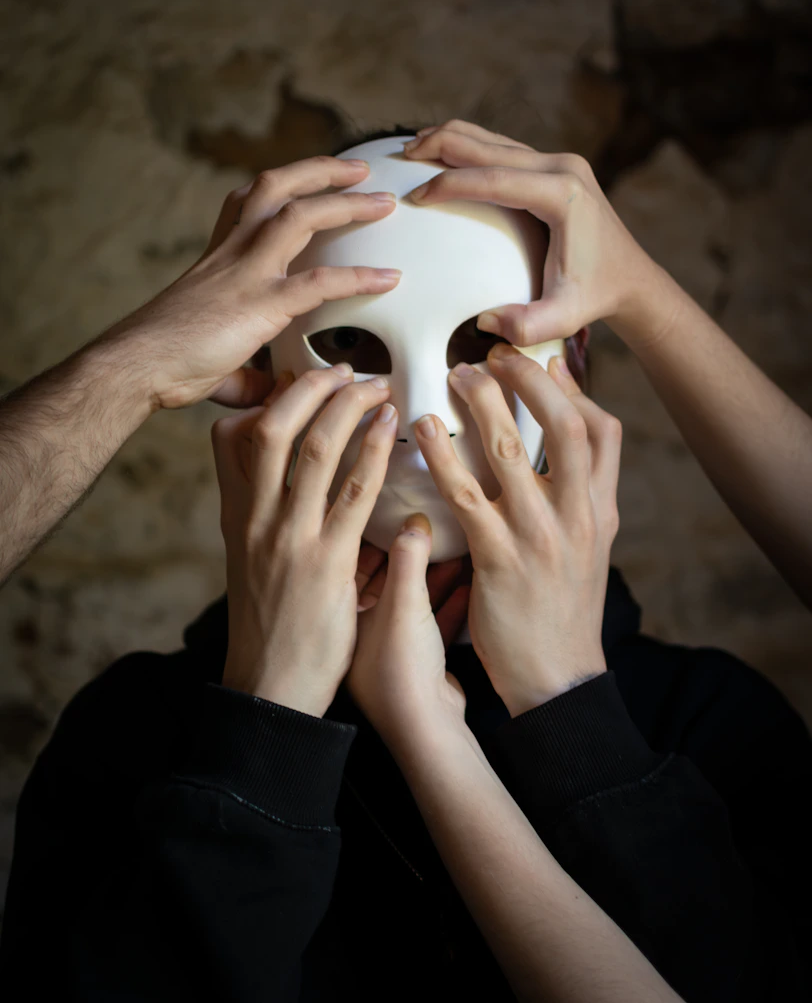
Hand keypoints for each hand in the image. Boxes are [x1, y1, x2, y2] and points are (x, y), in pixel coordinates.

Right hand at [98, 157, 399, 410]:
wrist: (137, 367)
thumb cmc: (165, 365)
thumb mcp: (215, 357)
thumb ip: (250, 373)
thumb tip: (276, 396)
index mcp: (217, 259)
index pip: (244, 203)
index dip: (276, 187)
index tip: (305, 180)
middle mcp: (231, 254)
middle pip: (274, 188)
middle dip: (319, 171)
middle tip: (359, 170)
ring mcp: (246, 273)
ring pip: (298, 215)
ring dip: (345, 202)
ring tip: (382, 201)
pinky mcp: (260, 304)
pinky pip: (319, 281)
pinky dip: (358, 277)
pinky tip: (388, 279)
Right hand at [210, 365, 398, 717]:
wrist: (270, 688)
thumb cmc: (269, 626)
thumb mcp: (249, 563)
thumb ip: (265, 515)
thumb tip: (290, 480)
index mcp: (236, 516)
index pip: (229, 437)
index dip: (264, 399)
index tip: (296, 383)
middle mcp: (255, 520)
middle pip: (272, 427)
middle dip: (308, 387)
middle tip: (342, 371)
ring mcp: (288, 539)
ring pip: (312, 449)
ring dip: (345, 407)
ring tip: (372, 385)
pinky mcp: (325, 563)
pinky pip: (352, 492)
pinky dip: (371, 450)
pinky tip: (389, 425)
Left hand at [345, 516, 470, 747]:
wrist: (426, 728)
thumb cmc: (400, 667)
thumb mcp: (403, 601)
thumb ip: (408, 557)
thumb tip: (413, 520)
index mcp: (343, 616)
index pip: (350, 564)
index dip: (370, 537)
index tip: (388, 512)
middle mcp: (362, 634)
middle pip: (385, 582)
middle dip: (409, 555)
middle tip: (427, 524)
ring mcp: (392, 651)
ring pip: (412, 602)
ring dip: (433, 577)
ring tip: (455, 548)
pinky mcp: (420, 665)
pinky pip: (434, 624)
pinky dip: (449, 603)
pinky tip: (468, 581)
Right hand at [402, 119, 672, 348]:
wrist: (630, 278)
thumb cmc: (595, 297)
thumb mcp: (564, 319)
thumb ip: (527, 326)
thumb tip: (486, 322)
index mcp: (562, 195)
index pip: (493, 180)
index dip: (450, 185)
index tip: (416, 197)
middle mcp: (563, 167)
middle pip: (488, 146)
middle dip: (441, 147)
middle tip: (401, 156)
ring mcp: (560, 162)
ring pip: (493, 139)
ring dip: (451, 140)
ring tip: (412, 148)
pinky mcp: (554, 166)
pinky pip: (503, 148)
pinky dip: (469, 148)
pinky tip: (442, 155)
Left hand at [411, 346, 621, 717]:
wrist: (556, 676)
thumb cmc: (564, 606)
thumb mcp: (591, 546)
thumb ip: (580, 491)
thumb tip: (557, 436)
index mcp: (601, 510)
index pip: (603, 430)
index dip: (570, 388)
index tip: (539, 359)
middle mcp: (578, 517)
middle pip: (563, 425)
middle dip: (528, 379)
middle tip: (494, 353)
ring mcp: (539, 537)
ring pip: (509, 451)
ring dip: (481, 404)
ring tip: (456, 375)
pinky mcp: (498, 560)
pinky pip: (467, 496)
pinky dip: (445, 457)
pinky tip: (427, 430)